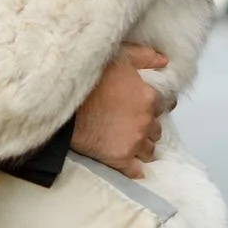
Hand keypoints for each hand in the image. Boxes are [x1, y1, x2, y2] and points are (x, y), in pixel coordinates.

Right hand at [71, 43, 169, 178]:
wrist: (62, 102)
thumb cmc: (88, 78)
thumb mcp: (119, 57)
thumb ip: (144, 57)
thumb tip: (164, 61)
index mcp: (148, 97)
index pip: (165, 106)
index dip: (154, 106)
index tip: (145, 107)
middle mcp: (145, 121)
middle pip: (156, 130)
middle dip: (147, 128)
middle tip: (131, 124)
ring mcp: (133, 141)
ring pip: (148, 150)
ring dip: (141, 147)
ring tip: (127, 142)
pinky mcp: (119, 158)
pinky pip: (135, 170)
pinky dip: (133, 169)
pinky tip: (129, 166)